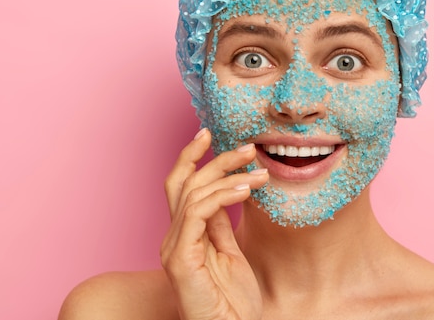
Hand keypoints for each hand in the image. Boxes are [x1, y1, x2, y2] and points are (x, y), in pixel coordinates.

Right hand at [161, 128, 267, 319]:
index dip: (190, 157)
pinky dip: (223, 196)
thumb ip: (220, 223)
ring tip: (260, 172)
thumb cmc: (231, 300)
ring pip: (193, 193)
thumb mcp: (229, 252)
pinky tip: (246, 190)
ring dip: (229, 176)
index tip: (208, 133)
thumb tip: (227, 190)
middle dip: (216, 159)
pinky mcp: (180, 260)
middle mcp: (174, 237)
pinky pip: (198, 214)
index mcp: (184, 234)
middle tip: (248, 148)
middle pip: (185, 183)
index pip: (180, 185)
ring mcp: (174, 248)